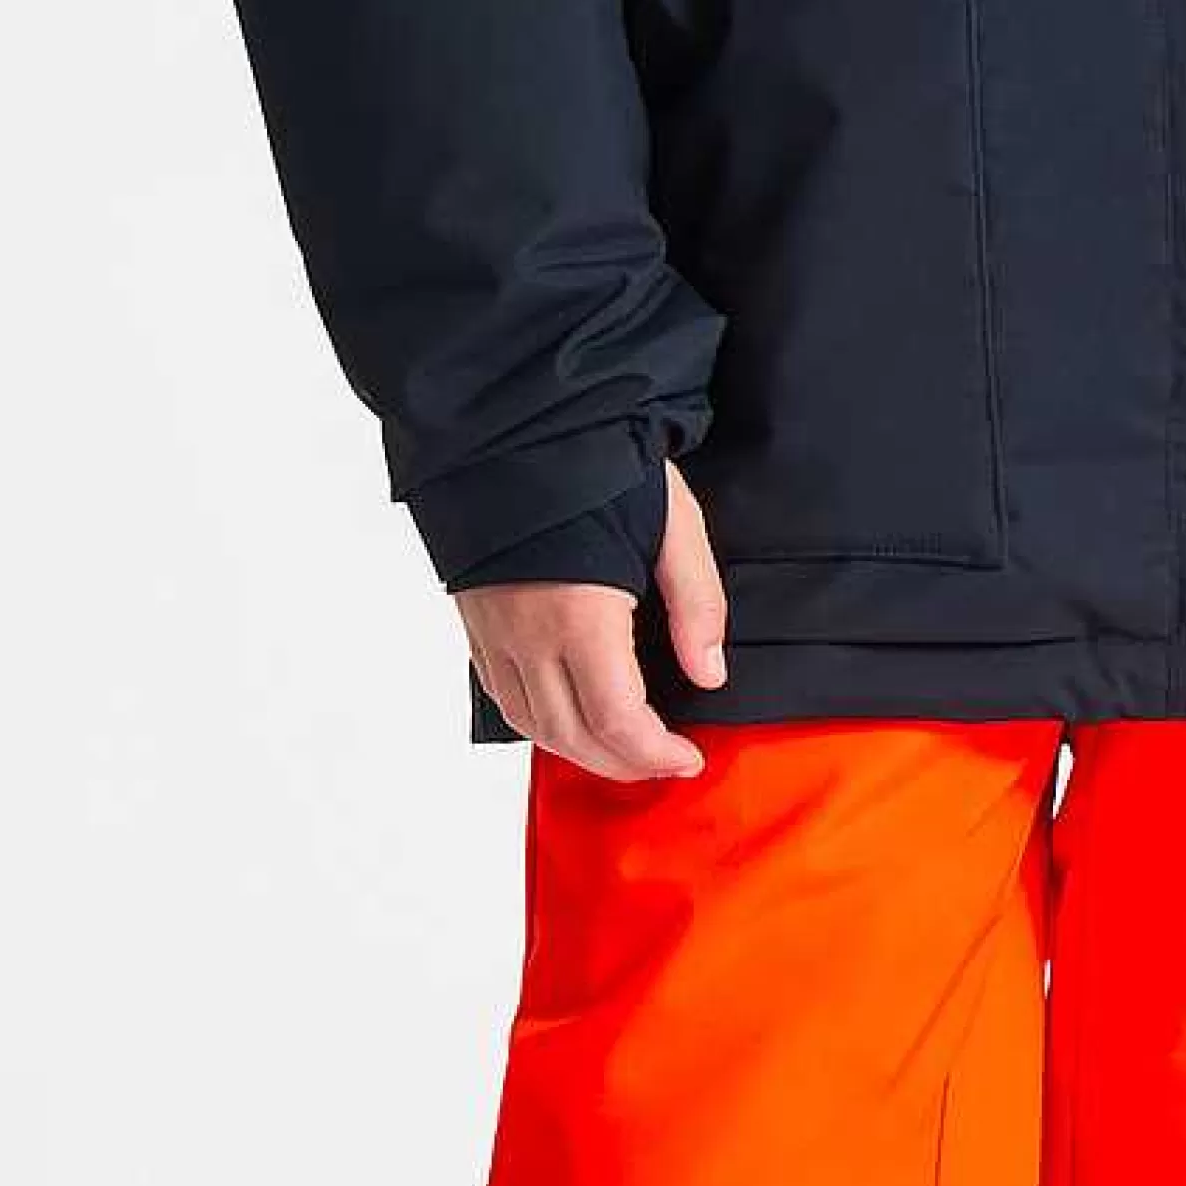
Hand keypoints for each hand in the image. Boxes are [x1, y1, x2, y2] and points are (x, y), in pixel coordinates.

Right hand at [455, 458, 732, 781]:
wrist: (514, 421)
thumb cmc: (595, 460)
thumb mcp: (672, 521)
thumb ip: (696, 604)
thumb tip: (710, 674)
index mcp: (579, 613)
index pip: (617, 720)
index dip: (655, 754)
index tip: (688, 756)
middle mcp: (527, 633)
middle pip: (573, 736)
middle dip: (625, 764)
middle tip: (667, 760)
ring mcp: (493, 631)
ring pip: (532, 726)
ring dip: (581, 752)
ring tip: (626, 748)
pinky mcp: (475, 621)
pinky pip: (503, 697)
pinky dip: (541, 724)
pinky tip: (572, 716)